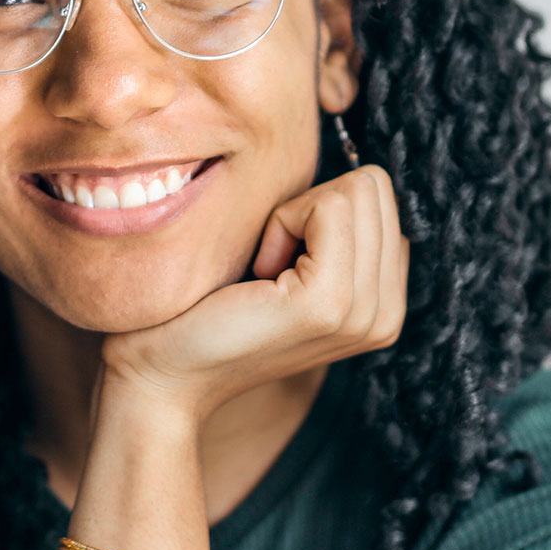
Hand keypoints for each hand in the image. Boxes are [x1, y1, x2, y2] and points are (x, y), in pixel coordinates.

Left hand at [102, 166, 408, 420]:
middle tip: (268, 263)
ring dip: (295, 215)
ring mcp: (363, 312)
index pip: (383, 200)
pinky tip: (258, 271)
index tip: (278, 260)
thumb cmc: (209, 312)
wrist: (164, 374)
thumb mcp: (290, 267)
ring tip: (264, 272)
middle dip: (312, 207)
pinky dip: (283, 221)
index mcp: (385, 304)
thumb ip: (334, 233)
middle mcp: (386, 314)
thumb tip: (352, 175)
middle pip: (375, 188)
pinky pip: (329, 206)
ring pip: (356, 191)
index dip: (320, 210)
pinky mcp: (329, 302)